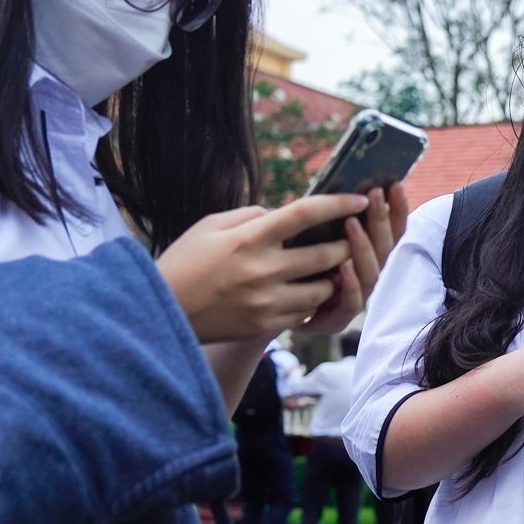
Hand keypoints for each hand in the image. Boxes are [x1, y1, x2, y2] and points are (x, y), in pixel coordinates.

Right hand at [155, 193, 365, 342]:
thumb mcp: (211, 226)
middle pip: (327, 254)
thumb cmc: (186, 261)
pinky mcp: (266, 325)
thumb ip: (251, 216)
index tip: (360, 199)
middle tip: (351, 239)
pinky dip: (311, 301)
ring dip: (332, 277)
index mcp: (250, 237)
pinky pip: (305, 312)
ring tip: (327, 268)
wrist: (162, 311)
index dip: (339, 203)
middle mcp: (264, 269)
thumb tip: (282, 214)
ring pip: (323, 288)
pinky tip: (303, 291)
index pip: (306, 214)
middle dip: (347, 245)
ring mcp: (267, 301)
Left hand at [294, 183, 409, 333]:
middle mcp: (365, 273)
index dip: (395, 208)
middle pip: (385, 248)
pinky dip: (351, 283)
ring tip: (352, 223)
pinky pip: (351, 302)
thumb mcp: (303, 232)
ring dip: (364, 246)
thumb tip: (340, 180)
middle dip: (381, 219)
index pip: (389, 230)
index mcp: (363, 252)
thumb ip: (323, 215)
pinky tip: (344, 265)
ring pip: (371, 273)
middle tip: (374, 194)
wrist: (260, 306)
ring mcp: (354, 297)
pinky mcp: (337, 319)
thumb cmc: (284, 262)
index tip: (393, 184)